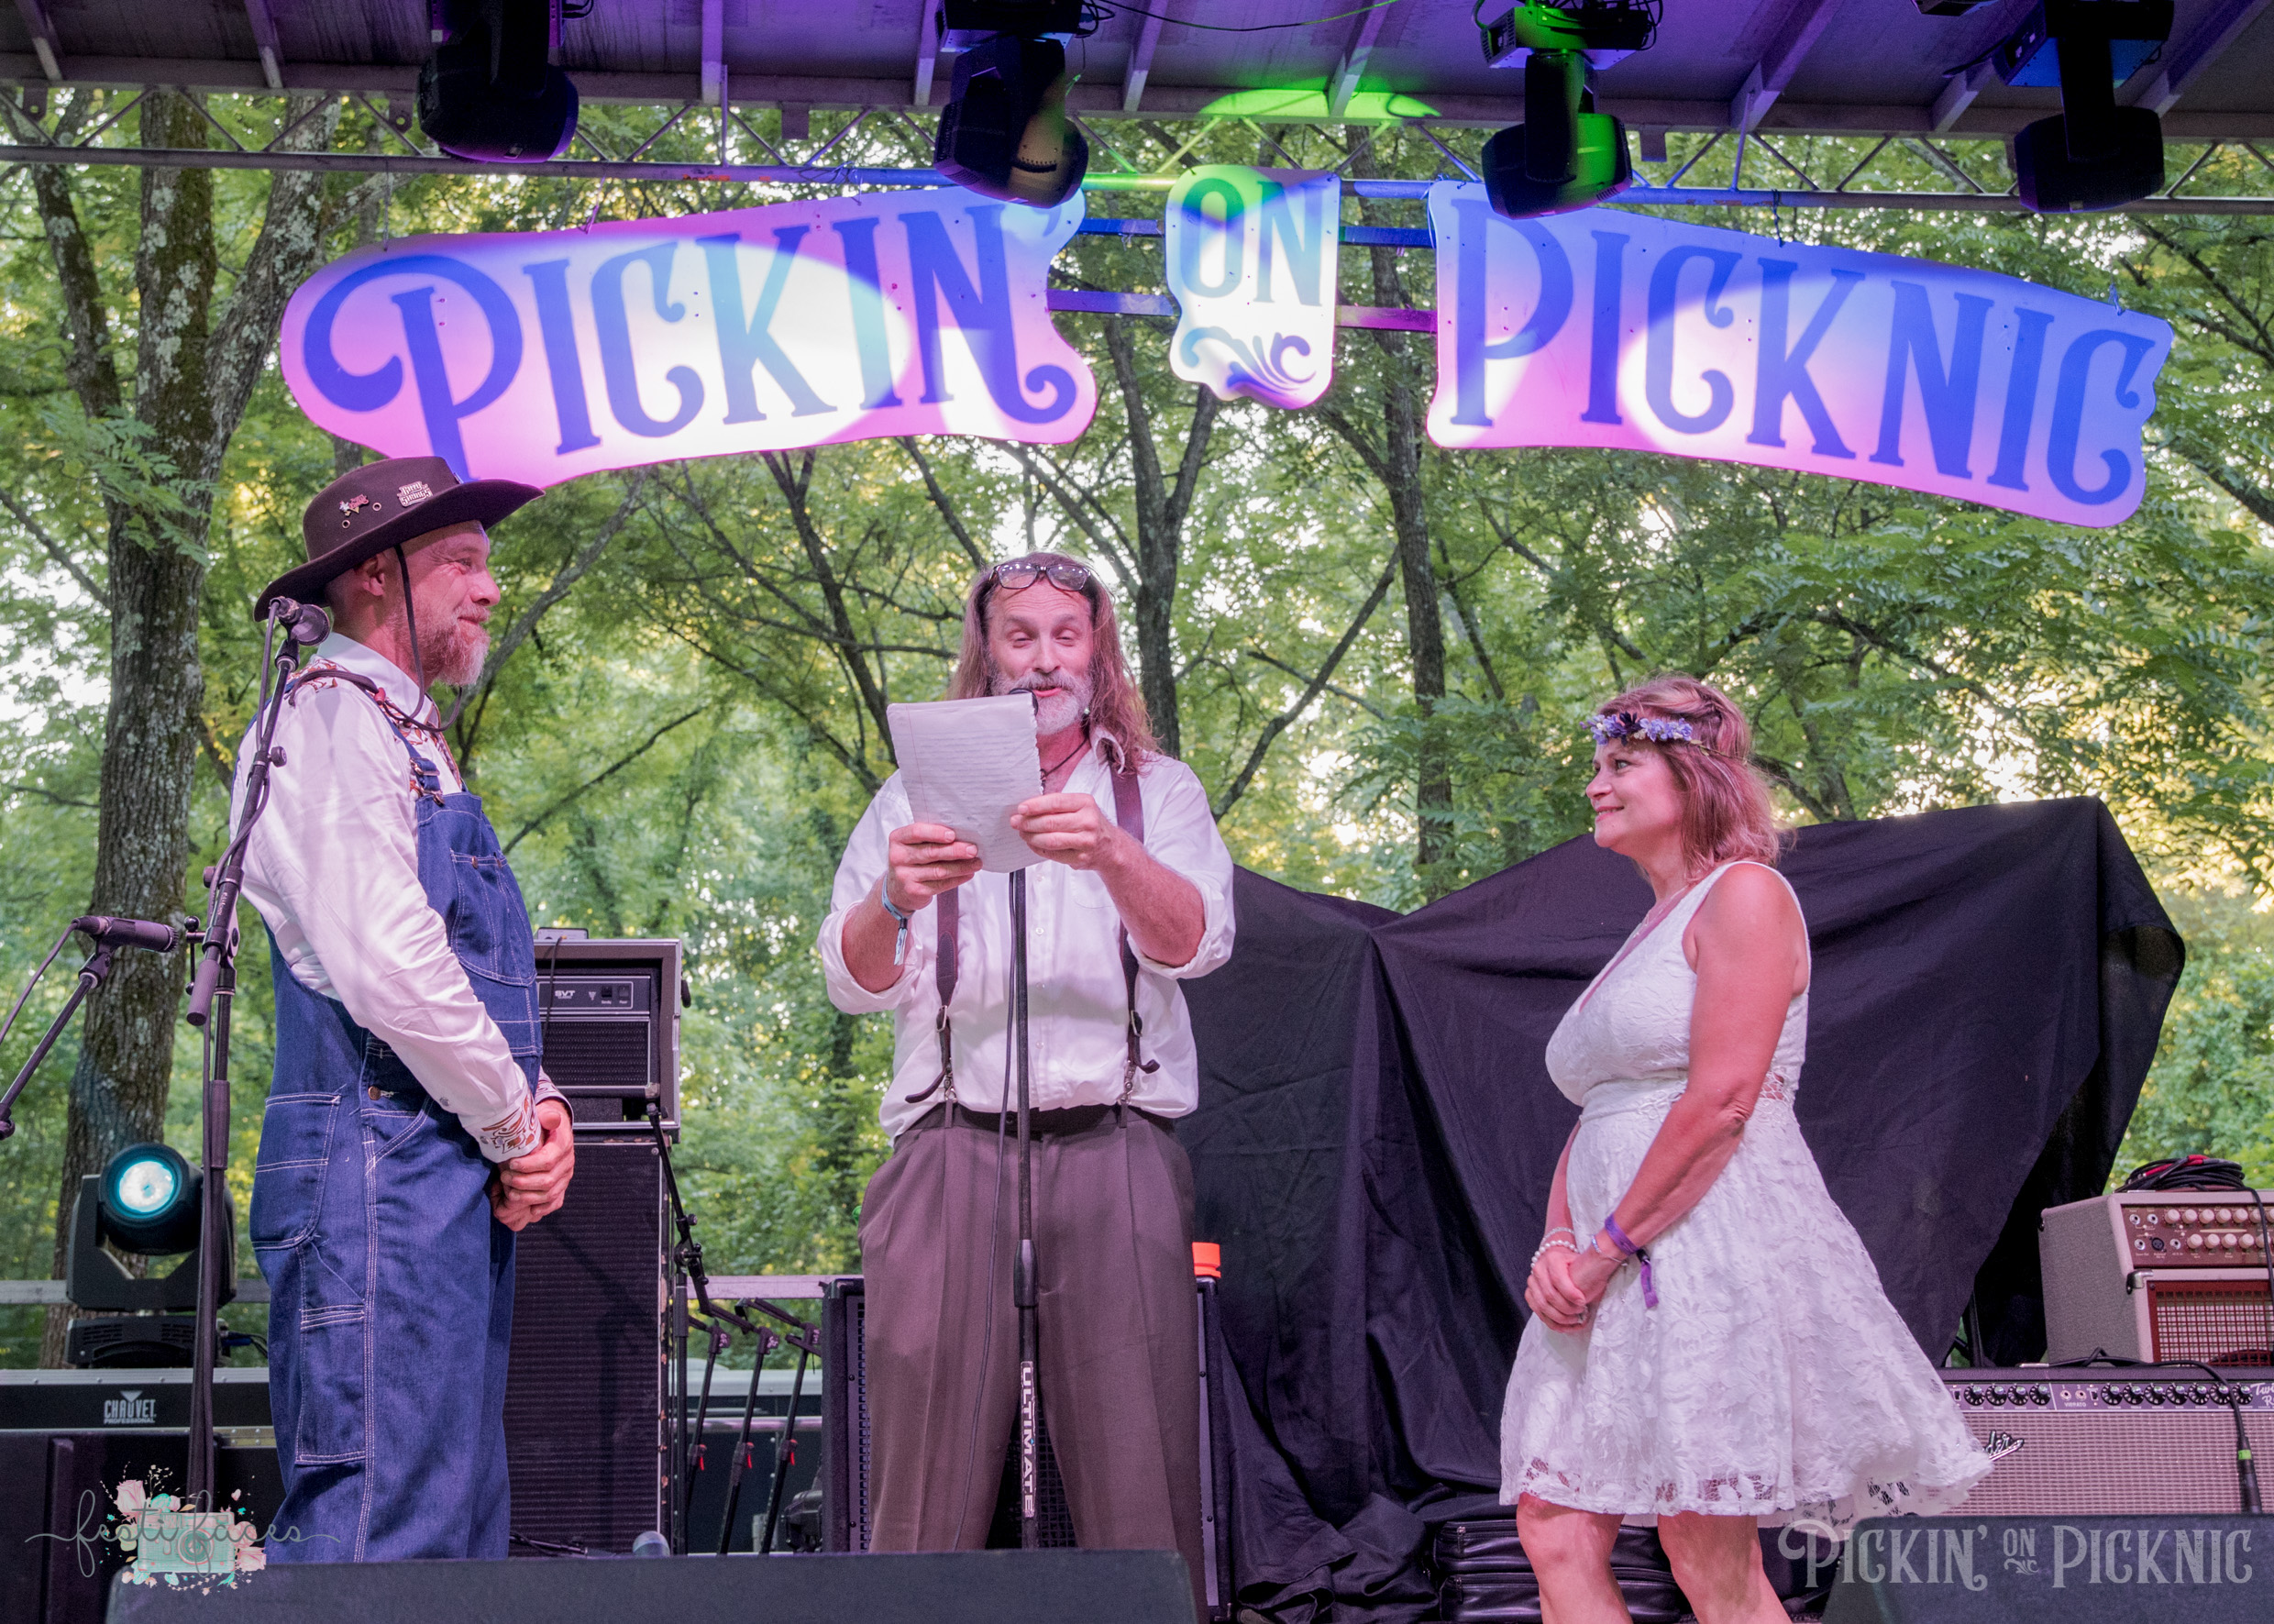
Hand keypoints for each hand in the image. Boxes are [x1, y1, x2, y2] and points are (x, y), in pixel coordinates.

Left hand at [492, 1098, 573, 1230]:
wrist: (556, 1130)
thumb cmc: (545, 1123)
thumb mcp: (546, 1114)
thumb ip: (548, 1115)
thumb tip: (552, 1118)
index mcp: (563, 1146)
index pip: (547, 1161)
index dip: (528, 1166)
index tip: (511, 1164)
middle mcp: (567, 1164)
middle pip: (547, 1181)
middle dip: (523, 1182)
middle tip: (504, 1178)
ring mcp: (565, 1177)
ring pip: (549, 1194)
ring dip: (528, 1197)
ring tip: (509, 1193)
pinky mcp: (562, 1186)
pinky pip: (555, 1202)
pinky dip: (543, 1208)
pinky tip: (529, 1209)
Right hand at [885, 821, 979, 911]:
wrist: (898, 888)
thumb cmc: (913, 859)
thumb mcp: (915, 845)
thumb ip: (932, 838)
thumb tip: (964, 836)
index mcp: (898, 839)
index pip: (916, 832)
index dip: (935, 832)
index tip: (953, 835)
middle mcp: (897, 857)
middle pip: (931, 852)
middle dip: (955, 850)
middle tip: (973, 850)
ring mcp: (904, 875)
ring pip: (938, 870)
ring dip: (961, 866)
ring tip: (977, 863)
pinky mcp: (914, 891)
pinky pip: (940, 885)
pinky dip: (957, 879)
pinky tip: (968, 874)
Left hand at [1009, 792, 1121, 869]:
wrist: (1110, 847)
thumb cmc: (1090, 823)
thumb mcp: (1080, 807)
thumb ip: (1058, 805)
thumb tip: (1028, 808)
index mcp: (1086, 803)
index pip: (1056, 802)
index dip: (1035, 806)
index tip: (1021, 808)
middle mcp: (1088, 821)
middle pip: (1050, 822)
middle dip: (1028, 822)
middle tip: (1016, 822)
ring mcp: (1086, 841)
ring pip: (1050, 840)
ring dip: (1031, 837)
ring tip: (1022, 833)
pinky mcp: (1081, 858)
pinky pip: (1053, 854)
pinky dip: (1038, 849)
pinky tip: (1033, 844)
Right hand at [1525, 1238, 1619, 1330]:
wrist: (1556, 1257)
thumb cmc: (1573, 1262)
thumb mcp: (1581, 1261)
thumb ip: (1587, 1272)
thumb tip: (1596, 1293)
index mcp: (1552, 1259)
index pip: (1558, 1279)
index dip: (1570, 1294)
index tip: (1583, 1303)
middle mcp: (1538, 1269)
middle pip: (1549, 1295)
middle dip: (1567, 1308)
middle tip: (1580, 1313)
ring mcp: (1532, 1282)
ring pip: (1542, 1305)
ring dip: (1560, 1317)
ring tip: (1575, 1320)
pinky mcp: (1529, 1293)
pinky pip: (1537, 1311)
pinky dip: (1551, 1322)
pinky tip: (1565, 1326)